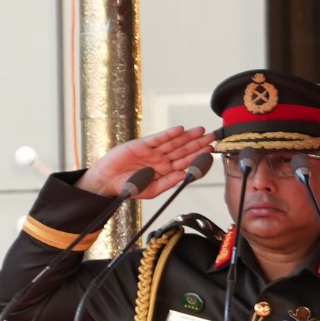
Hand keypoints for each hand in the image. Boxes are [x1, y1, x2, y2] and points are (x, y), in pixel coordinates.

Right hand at [79, 127, 213, 198]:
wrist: (107, 183)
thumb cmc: (129, 188)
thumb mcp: (153, 190)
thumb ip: (169, 182)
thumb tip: (186, 176)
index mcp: (166, 171)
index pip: (186, 162)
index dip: (198, 156)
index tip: (211, 151)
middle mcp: (161, 160)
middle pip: (183, 150)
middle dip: (198, 143)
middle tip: (212, 137)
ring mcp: (152, 151)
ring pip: (174, 142)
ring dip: (187, 136)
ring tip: (201, 131)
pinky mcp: (141, 145)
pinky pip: (158, 138)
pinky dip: (169, 134)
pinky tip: (180, 130)